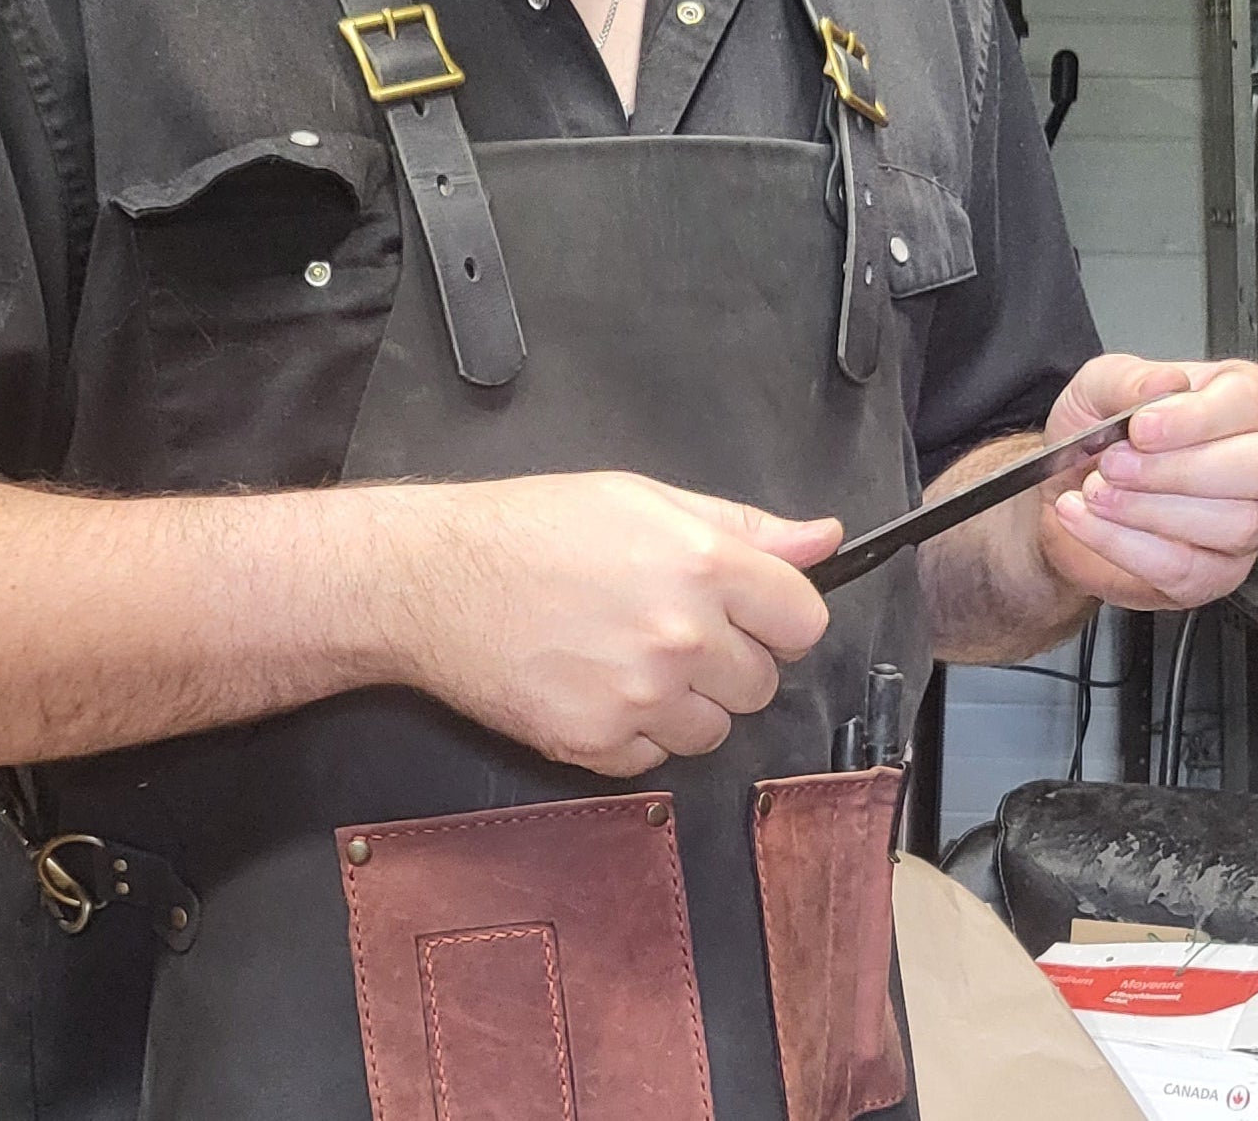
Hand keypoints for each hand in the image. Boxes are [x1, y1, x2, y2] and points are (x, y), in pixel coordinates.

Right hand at [393, 473, 838, 777]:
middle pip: (761, 682)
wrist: (433, 578)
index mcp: (703, 564)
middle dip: (726, 659)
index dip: (777, 614)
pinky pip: (655, 759)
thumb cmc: (532, 527)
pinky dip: (635, 733)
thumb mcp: (644, 498)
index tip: (747, 609)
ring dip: (684, 703)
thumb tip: (823, 539)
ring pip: (713, 729)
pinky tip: (595, 684)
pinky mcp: (598, 746)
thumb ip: (743, 526)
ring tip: (626, 655)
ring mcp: (641, 698)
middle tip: (667, 625)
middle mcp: (682, 636)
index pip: (804, 621)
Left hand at [1036, 354, 1257, 610]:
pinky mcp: (1219, 575)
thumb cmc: (1101, 435)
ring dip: (1147, 510)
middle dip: (1175, 469)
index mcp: (1244, 401)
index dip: (1196, 417)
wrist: (1067, 492)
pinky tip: (1089, 520)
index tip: (1141, 427)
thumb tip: (1164, 383)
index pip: (1252, 402)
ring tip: (1095, 492)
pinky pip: (1189, 570)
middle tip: (1114, 464)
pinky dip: (1125, 545)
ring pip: (1233, 524)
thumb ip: (1128, 378)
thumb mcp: (1098, 387)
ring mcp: (1250, 523)